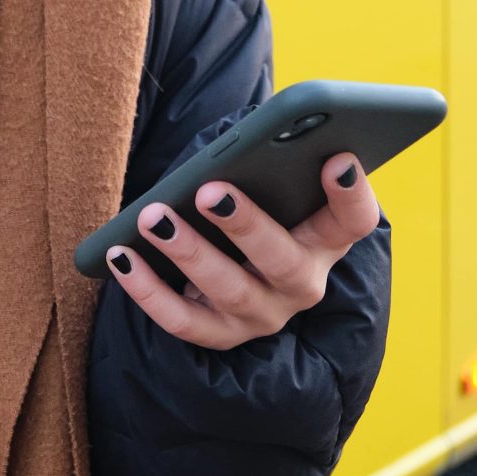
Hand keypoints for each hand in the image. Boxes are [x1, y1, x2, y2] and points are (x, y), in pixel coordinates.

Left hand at [104, 152, 380, 350]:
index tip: (337, 158)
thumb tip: (241, 141)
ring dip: (188, 251)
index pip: (355, 221)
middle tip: (209, 191)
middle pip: (283, 261)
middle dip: (246, 224)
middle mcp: (302, 283)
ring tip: (152, 216)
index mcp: (326, 238)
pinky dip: (147, 289)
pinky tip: (120, 254)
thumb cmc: (254, 200)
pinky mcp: (220, 334)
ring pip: (229, 290)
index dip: (352, 193)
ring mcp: (262, 315)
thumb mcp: (268, 182)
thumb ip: (267, 161)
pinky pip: (182, 321)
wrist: (230, 256)